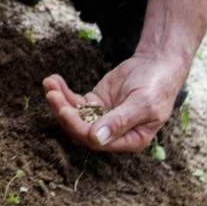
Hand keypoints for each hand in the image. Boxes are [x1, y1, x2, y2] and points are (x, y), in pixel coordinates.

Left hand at [43, 54, 185, 151]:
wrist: (157, 64)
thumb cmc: (157, 86)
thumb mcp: (143, 104)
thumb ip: (120, 121)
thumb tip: (97, 139)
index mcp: (129, 140)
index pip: (96, 141)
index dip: (78, 127)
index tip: (65, 110)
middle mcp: (112, 133)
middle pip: (79, 130)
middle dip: (63, 113)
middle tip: (52, 94)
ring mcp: (101, 118)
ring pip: (73, 116)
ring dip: (58, 101)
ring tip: (49, 83)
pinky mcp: (94, 103)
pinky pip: (74, 101)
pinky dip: (62, 92)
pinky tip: (53, 80)